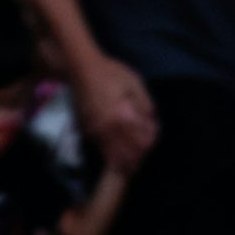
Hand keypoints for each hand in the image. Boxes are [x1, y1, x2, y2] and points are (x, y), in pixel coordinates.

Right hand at [79, 50, 158, 166]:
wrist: (81, 69)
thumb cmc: (109, 72)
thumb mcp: (134, 82)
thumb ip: (144, 103)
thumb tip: (151, 120)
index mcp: (121, 116)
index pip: (139, 138)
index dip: (148, 141)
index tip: (153, 138)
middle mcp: (108, 129)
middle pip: (126, 152)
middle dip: (137, 156)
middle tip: (143, 156)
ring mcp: (96, 132)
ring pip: (113, 155)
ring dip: (123, 161)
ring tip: (132, 165)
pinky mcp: (88, 132)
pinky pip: (101, 149)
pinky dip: (111, 155)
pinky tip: (116, 157)